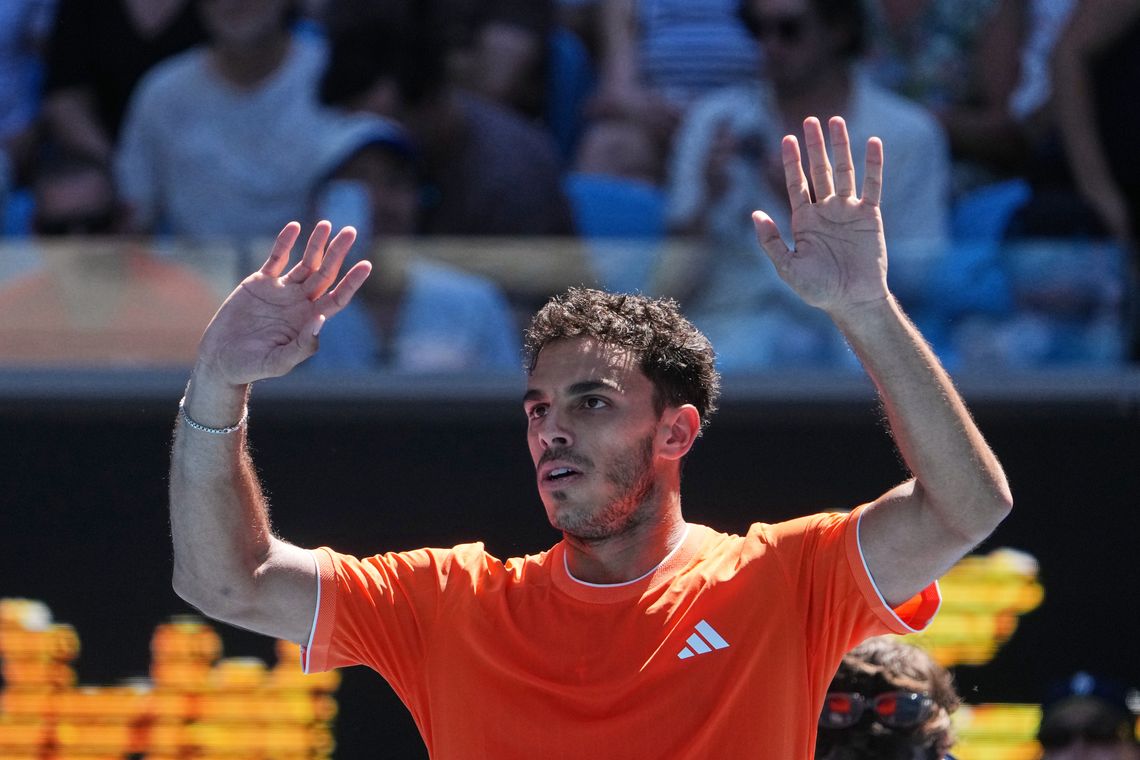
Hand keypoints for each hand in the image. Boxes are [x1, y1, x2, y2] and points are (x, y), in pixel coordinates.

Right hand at [195, 221, 370, 386]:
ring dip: (316, 244)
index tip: (366, 265)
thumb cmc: (252, 367)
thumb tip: (321, 319)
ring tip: (327, 224)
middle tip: (351, 231)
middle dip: (338, 253)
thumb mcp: (280, 362)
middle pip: (325, 273)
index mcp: (309, 320)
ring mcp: (281, 291)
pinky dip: (285, 243)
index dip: (352, 282)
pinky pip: (276, 258)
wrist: (221, 359)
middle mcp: (300, 303)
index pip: (337, 297)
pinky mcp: (260, 283)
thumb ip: (303, 345)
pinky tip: (294, 227)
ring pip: (305, 263)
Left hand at [752, 116, 888, 316]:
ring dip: (840, 147)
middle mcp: (825, 210)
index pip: (797, 183)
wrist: (852, 301)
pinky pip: (873, 186)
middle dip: (814, 146)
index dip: (791, 161)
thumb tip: (755, 214)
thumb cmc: (818, 289)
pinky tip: (872, 142)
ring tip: (836, 121)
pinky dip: (873, 165)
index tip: (786, 138)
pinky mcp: (870, 216)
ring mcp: (848, 211)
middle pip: (819, 170)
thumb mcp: (787, 267)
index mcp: (804, 220)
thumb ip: (771, 241)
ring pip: (844, 172)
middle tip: (809, 120)